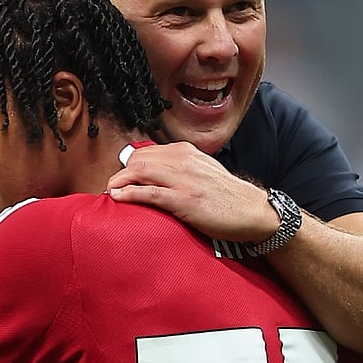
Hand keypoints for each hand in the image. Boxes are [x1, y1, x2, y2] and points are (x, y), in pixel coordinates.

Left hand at [106, 143, 277, 243]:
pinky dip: (129, 193)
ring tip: (110, 193)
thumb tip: (155, 173)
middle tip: (114, 188)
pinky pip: (149, 192)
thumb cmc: (226, 195)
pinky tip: (118, 197)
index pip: (146, 152)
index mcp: (186, 152)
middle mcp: (183, 160)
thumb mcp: (202, 170)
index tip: (122, 178)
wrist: (251, 211)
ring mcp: (183, 180)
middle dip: (121, 173)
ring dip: (119, 182)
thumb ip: (181, 167)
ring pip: (139, 171)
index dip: (129, 165)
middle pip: (137, 159)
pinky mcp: (184, 200)